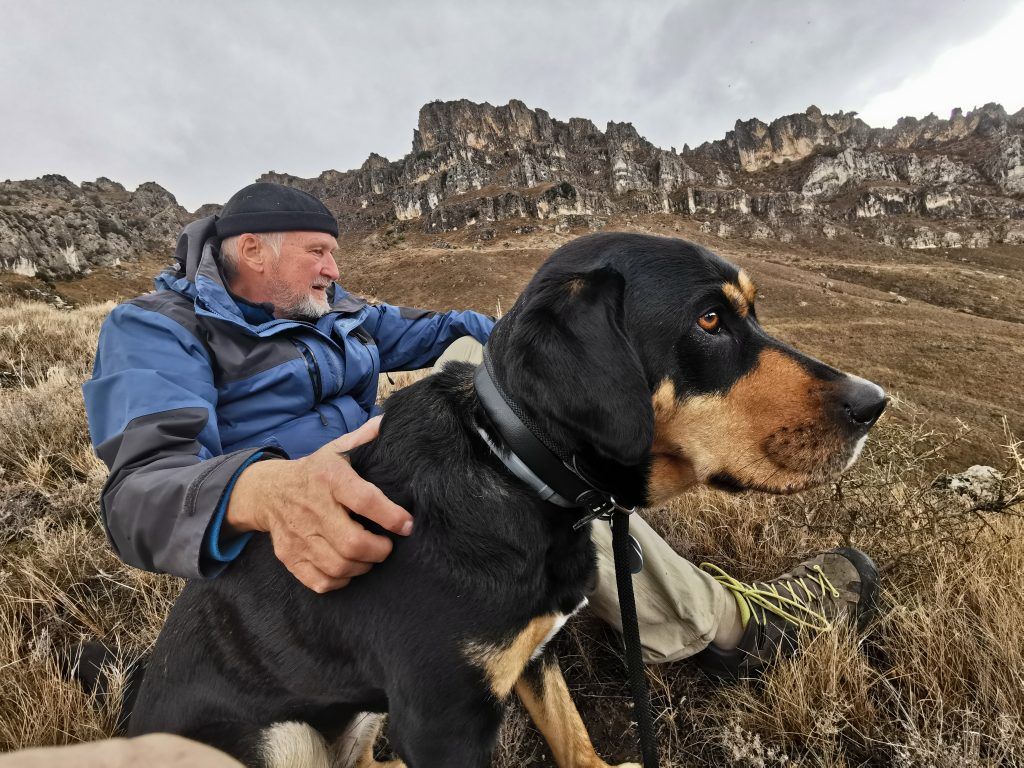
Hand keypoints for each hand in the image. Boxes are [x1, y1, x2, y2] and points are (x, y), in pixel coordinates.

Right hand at [225, 416, 412, 592]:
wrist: (267, 491)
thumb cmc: (314, 471)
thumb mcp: (336, 449)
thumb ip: (364, 438)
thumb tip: (389, 423)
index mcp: (329, 478)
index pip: (364, 500)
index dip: (391, 516)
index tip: (407, 525)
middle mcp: (313, 508)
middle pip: (352, 543)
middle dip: (379, 550)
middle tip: (387, 545)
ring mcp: (299, 536)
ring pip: (339, 566)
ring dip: (363, 566)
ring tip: (370, 556)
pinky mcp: (290, 556)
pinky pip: (320, 581)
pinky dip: (341, 580)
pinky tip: (349, 568)